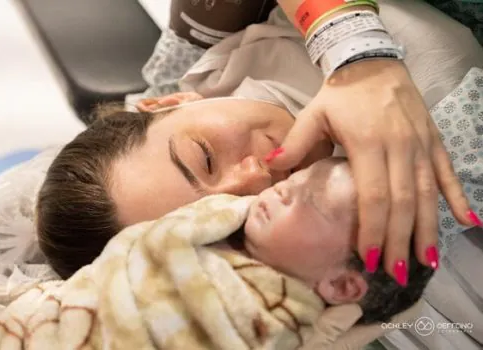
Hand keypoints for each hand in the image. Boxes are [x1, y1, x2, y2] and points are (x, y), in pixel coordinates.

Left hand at [266, 59, 472, 282]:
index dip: (374, 230)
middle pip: (403, 203)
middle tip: (396, 273)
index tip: (370, 259)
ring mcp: (420, 145)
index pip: (374, 197)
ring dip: (428, 230)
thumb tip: (271, 167)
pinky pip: (447, 173)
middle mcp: (400, 147)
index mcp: (368, 144)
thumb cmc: (340, 93)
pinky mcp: (433, 141)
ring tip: (427, 262)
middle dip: (400, 241)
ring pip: (428, 194)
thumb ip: (294, 143)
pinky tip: (467, 222)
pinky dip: (457, 198)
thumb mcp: (313, 114)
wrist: (372, 61)